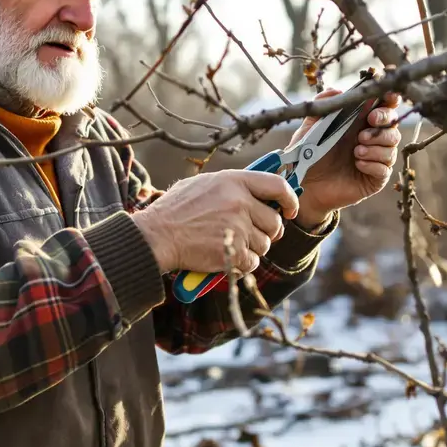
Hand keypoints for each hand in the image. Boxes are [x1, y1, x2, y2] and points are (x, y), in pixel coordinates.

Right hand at [130, 169, 300, 274]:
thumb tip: (255, 191)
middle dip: (267, 232)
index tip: (289, 210)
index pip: (277, 185)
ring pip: (264, 245)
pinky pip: (252, 262)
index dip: (289, 199)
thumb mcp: (203, 184)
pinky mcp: (233, 251)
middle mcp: (240, 202)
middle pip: (275, 222)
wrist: (156, 235)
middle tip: (252, 235)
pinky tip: (227, 258)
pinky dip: (243, 264)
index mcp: (234, 181)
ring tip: (231, 246)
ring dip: (252, 249)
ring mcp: (237, 227)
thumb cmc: (175, 210)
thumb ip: (231, 186)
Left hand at [288, 86, 402, 228]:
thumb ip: (321, 106)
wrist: (304, 185)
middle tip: (368, 123)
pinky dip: (373, 164)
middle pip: (393, 124)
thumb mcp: (310, 127)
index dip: (390, 99)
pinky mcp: (374, 178)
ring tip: (355, 151)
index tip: (388, 98)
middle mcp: (371, 138)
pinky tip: (358, 164)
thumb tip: (336, 90)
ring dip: (376, 145)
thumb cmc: (308, 154)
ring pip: (392, 146)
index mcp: (359, 122)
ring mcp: (375, 158)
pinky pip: (385, 169)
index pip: (383, 107)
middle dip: (384, 120)